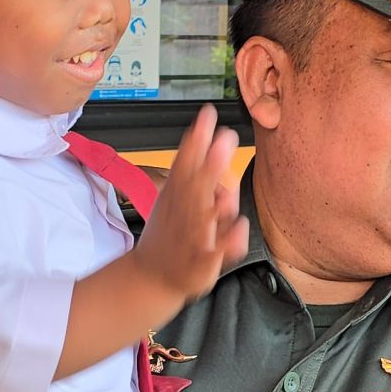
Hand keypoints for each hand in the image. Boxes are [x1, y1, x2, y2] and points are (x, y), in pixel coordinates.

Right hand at [128, 108, 247, 302]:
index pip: (185, 161)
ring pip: (206, 218)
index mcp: (177, 194)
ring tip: (228, 188)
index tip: (208, 114)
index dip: (197, 138)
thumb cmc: (170, 233)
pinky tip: (239, 228)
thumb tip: (221, 140)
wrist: (151, 277)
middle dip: (210, 163)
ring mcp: (192, 237)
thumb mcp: (177, 196)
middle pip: (197, 186)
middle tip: (225, 137)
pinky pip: (218, 251)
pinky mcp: (202, 262)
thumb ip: (200, 169)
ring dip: (218, 202)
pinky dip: (228, 242)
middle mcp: (184, 212)